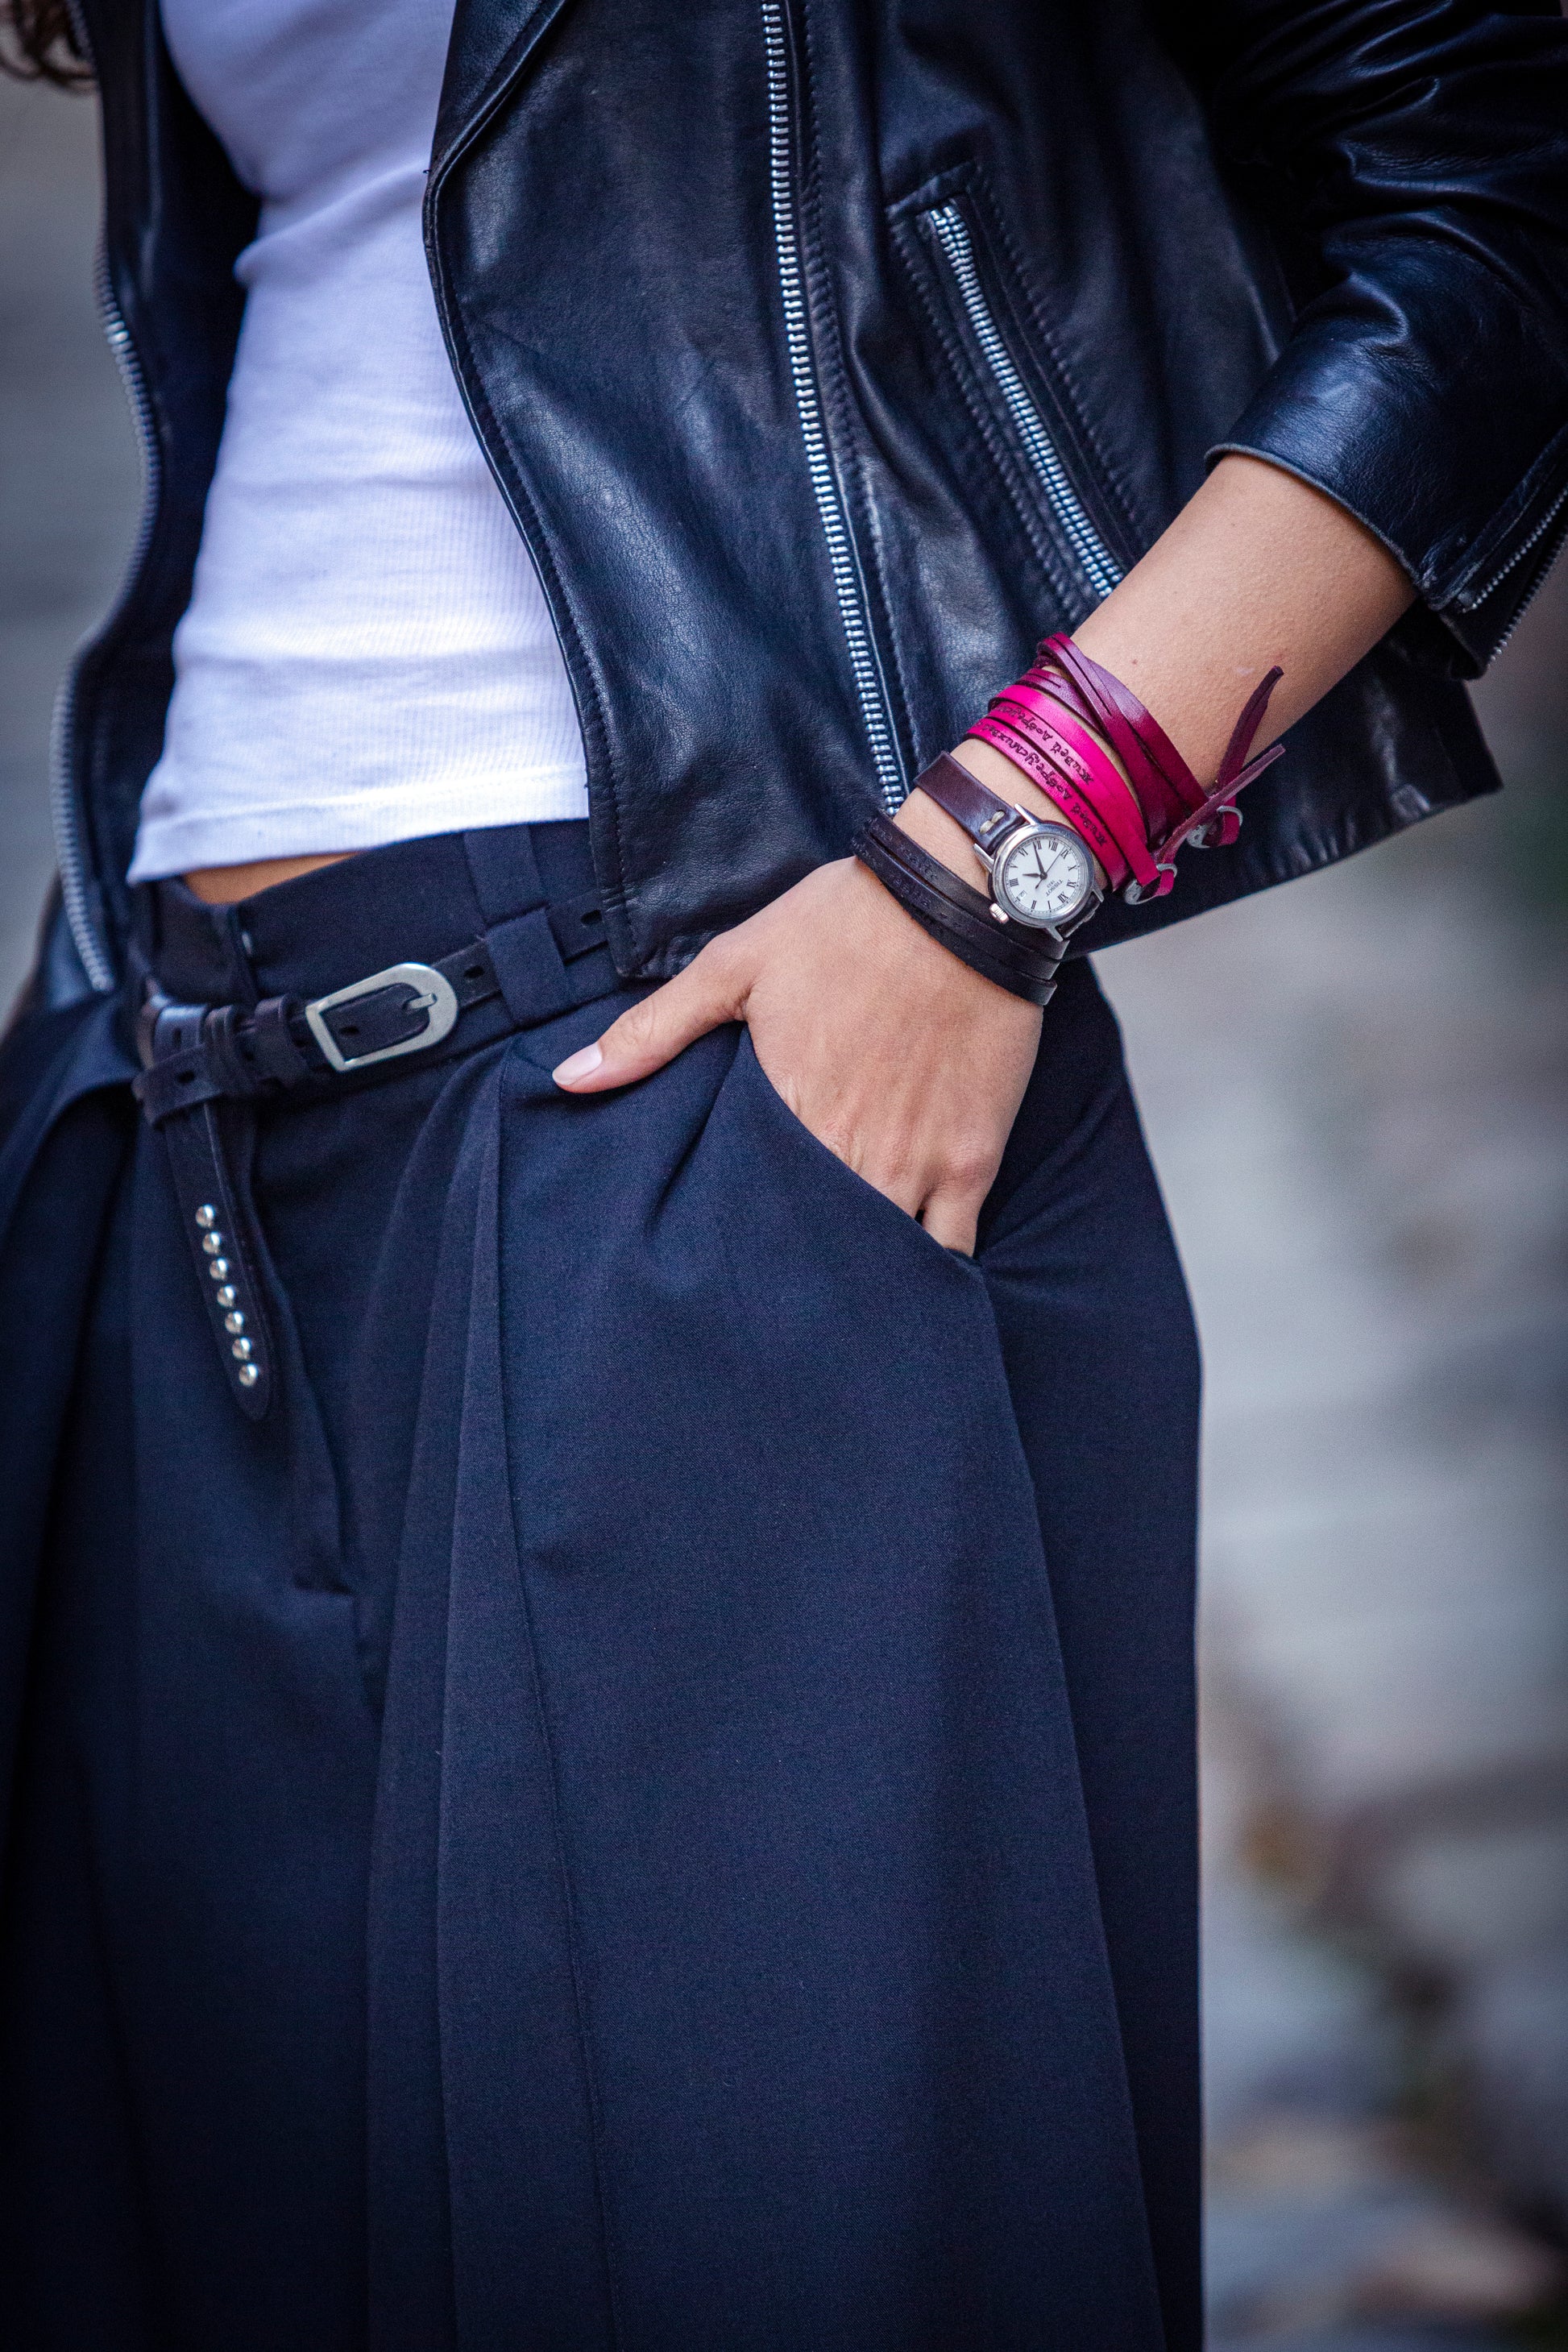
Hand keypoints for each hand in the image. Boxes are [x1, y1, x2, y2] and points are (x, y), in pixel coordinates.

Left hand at [551, 799, 1043, 1254]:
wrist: (962, 896)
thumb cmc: (845, 924)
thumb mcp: (734, 964)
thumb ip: (652, 1031)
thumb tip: (571, 1080)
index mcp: (783, 1110)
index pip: (743, 1210)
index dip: (732, 1241)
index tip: (720, 1253)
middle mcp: (847, 1151)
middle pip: (809, 1246)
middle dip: (789, 1268)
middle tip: (768, 1289)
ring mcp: (916, 1164)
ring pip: (878, 1258)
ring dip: (852, 1272)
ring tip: (829, 1290)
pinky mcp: (972, 1161)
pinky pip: (952, 1247)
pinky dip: (930, 1267)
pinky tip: (908, 1281)